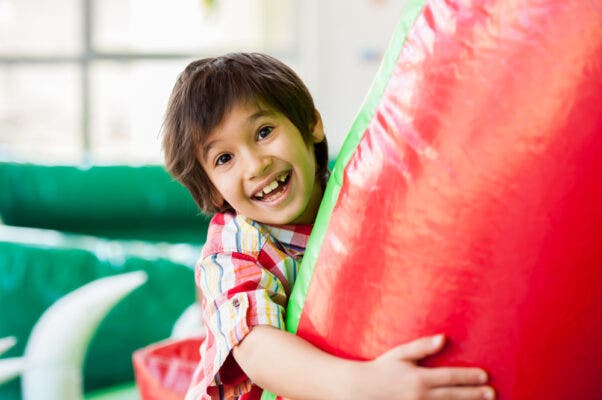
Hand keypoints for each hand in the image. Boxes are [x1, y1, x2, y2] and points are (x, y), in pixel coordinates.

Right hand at [348, 335, 494, 399]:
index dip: (468, 377)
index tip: (485, 376)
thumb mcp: (400, 354)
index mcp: (419, 378)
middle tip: (492, 393)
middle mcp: (421, 396)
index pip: (450, 377)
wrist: (361, 390)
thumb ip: (422, 347)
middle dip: (474, 394)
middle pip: (453, 395)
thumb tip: (443, 339)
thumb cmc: (382, 368)